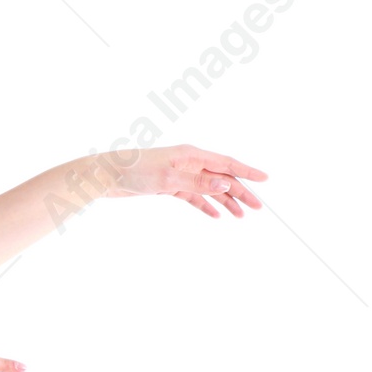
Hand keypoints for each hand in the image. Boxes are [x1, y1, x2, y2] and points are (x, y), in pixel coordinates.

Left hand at [102, 143, 267, 217]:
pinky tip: (216, 216)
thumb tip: (226, 186)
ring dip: (225, 202)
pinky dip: (204, 205)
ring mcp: (179, 174)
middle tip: (257, 208)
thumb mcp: (169, 179)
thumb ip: (199, 183)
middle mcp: (189, 163)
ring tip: (240, 216)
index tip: (265, 180)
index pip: (226, 163)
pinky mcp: (168, 186)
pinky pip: (193, 196)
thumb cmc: (134, 171)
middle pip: (221, 178)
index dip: (247, 172)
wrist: (106, 176)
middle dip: (241, 192)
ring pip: (209, 189)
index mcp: (192, 155)